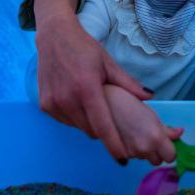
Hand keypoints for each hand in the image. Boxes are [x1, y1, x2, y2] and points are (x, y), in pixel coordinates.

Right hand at [34, 0, 152, 161]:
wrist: (54, 37)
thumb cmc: (84, 48)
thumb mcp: (108, 63)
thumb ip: (128, 83)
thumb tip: (149, 97)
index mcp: (87, 88)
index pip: (103, 126)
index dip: (114, 144)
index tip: (123, 158)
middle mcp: (68, 99)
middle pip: (91, 130)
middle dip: (104, 130)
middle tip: (111, 119)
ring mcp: (54, 103)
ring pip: (78, 127)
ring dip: (89, 123)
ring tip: (94, 105)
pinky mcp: (45, 105)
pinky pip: (65, 121)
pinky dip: (75, 117)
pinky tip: (78, 101)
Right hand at [104, 85, 183, 164]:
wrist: (103, 100)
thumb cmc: (129, 101)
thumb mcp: (151, 114)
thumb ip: (166, 128)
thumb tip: (179, 133)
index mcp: (156, 137)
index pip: (171, 156)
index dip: (169, 150)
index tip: (165, 142)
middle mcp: (144, 149)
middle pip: (157, 161)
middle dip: (156, 151)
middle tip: (150, 135)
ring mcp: (130, 153)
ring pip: (143, 158)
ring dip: (143, 150)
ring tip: (135, 132)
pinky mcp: (118, 154)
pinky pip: (131, 157)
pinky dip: (131, 149)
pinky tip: (126, 135)